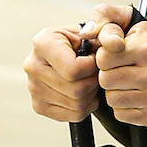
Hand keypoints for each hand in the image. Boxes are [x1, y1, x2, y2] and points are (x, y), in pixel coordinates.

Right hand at [24, 4, 139, 121]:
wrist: (69, 51)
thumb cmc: (84, 40)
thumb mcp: (95, 30)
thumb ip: (106, 32)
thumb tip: (114, 44)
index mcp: (42, 43)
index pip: (73, 70)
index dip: (92, 69)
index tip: (95, 61)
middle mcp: (32, 66)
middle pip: (75, 90)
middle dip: (93, 83)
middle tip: (95, 74)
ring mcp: (33, 88)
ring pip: (76, 105)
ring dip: (91, 96)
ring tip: (90, 81)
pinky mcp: (39, 105)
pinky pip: (72, 116)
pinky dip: (85, 107)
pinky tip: (84, 93)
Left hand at [96, 19, 146, 128]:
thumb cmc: (143, 45)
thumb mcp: (126, 21)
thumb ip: (104, 17)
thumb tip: (87, 33)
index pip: (103, 58)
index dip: (104, 57)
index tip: (115, 54)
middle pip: (105, 80)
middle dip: (108, 75)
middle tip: (121, 70)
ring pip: (112, 99)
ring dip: (114, 92)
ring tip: (128, 83)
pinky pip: (121, 115)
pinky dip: (123, 107)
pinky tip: (134, 96)